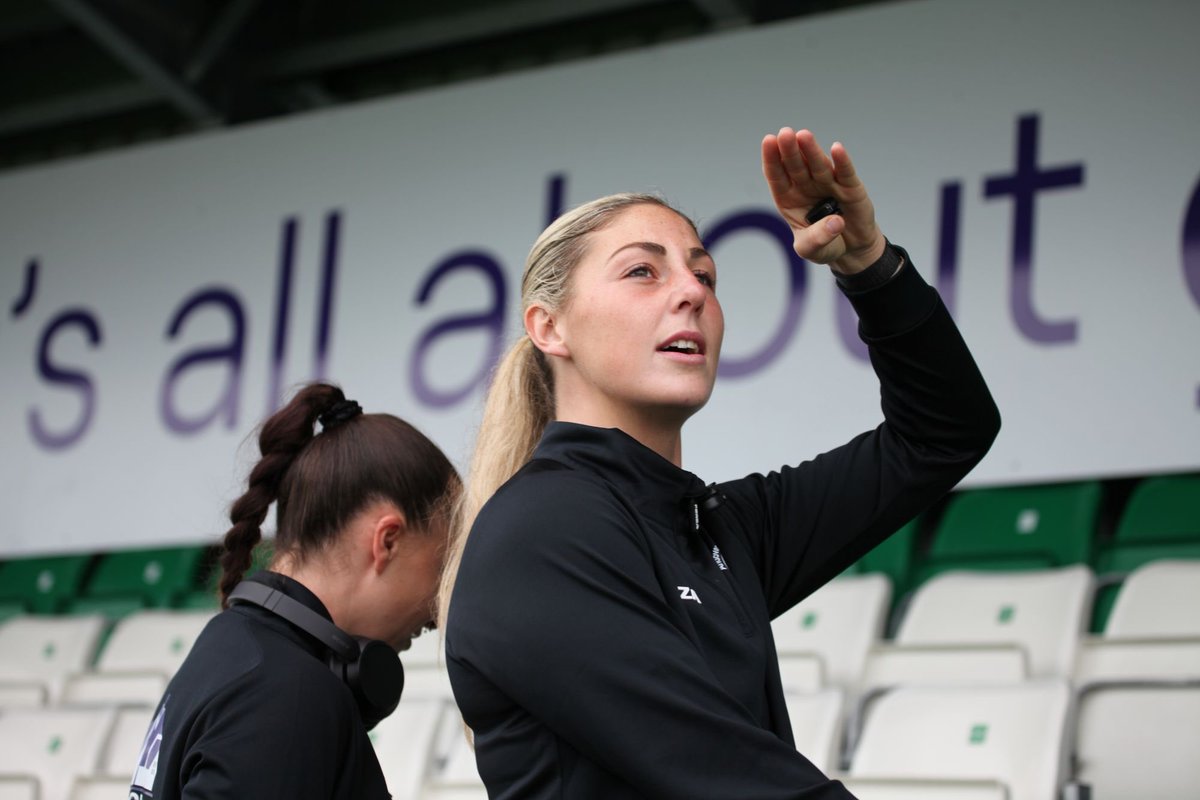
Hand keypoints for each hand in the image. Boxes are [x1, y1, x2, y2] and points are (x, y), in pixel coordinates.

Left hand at [761, 128, 886, 273]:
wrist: (851, 249)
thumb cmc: (825, 245)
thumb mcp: (813, 250)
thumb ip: (818, 239)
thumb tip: (835, 223)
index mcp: (788, 197)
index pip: (777, 175)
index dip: (772, 158)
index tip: (769, 141)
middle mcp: (806, 186)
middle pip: (795, 165)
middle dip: (790, 150)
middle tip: (785, 134)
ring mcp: (828, 184)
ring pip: (818, 165)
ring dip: (811, 151)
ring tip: (804, 136)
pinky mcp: (850, 187)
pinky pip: (845, 173)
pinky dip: (842, 161)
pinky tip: (837, 149)